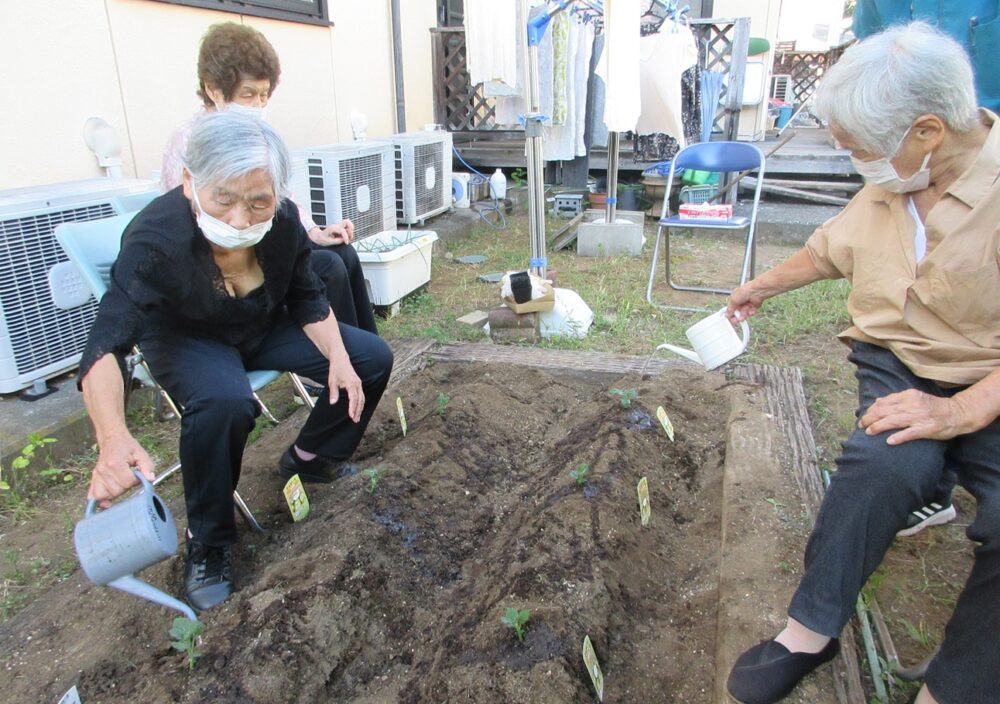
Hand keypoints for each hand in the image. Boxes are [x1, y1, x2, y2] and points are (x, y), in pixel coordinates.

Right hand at [88, 433, 155, 507]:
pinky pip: (93, 495)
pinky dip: (100, 499)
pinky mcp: (94, 477)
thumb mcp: (141, 453)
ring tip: (120, 484)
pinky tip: (106, 501)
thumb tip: (150, 479)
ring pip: (105, 495)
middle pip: (116, 491)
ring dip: (115, 493)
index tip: (137, 475)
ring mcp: (97, 475)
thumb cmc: (127, 446)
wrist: (112, 439)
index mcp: (116, 464)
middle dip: (126, 488)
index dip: (135, 481)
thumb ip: (147, 467)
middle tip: (129, 478)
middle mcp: (104, 471)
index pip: (127, 483)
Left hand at [309, 219, 353, 246]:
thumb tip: (343, 240)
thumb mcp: (328, 242)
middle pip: (347, 221)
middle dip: (351, 229)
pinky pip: (348, 228)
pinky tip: (346, 238)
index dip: (346, 237)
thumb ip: (336, 241)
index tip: (346, 243)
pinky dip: (349, 232)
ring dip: (351, 231)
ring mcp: (339, 226)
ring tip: (348, 238)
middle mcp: (336, 226)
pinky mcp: (340, 228)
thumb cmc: (322, 239)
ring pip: (349, 224)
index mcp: (333, 228)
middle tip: (349, 236)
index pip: (342, 230)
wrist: (319, 236)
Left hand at [327, 355, 365, 421]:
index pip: (354, 398)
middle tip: (355, 420)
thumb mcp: (332, 381)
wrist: (340, 359)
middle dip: (358, 411)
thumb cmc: (336, 369)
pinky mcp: (358, 384)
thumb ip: (333, 392)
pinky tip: (358, 408)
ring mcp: (359, 384)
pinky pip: (361, 395)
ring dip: (360, 408)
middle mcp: (357, 384)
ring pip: (362, 398)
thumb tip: (333, 402)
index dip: (353, 408)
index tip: (351, 415)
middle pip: (360, 400)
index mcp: (352, 383)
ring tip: (357, 417)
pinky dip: (360, 403)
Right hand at [726, 282, 766, 323]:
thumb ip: (730, 308)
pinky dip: (751, 312)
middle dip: (737, 316)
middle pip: (737, 312)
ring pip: (744, 313)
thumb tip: (727, 314)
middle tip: (736, 320)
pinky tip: (750, 311)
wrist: (757, 291)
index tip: (729, 318)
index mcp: (734, 297)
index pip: (730, 308)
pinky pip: (751, 312)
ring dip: (744, 315)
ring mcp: (747, 304)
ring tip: (743, 316)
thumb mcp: (733, 300)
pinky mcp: (753, 306)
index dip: (730, 313)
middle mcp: (741, 300)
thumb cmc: (745, 290)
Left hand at [859, 389, 975, 444]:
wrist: (957, 413)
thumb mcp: (915, 398)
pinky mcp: (927, 428)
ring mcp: (919, 417)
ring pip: (893, 421)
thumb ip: (897, 399)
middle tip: (861, 425)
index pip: (884, 402)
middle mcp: (912, 405)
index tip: (864, 416)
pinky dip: (898, 437)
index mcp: (909, 395)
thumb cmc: (934, 407)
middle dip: (870, 418)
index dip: (871, 410)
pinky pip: (909, 433)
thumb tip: (877, 401)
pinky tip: (889, 441)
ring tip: (869, 432)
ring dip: (878, 427)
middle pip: (885, 411)